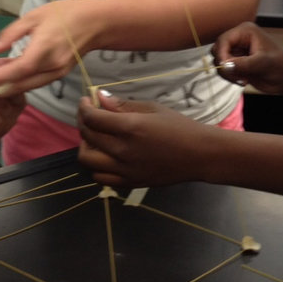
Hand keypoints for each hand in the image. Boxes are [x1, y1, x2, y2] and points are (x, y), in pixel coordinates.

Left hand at [0, 0, 87, 97]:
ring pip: (23, 88)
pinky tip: (0, 77)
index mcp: (44, 48)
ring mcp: (55, 74)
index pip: (16, 70)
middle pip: (17, 86)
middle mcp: (51, 67)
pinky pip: (32, 83)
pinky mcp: (57, 76)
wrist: (95, 23)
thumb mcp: (33, 16)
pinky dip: (14, 83)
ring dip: (1, 89)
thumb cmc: (63, 14)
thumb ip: (10, 35)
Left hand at [77, 92, 209, 187]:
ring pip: (88, 160)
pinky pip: (101, 177)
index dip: (84, 107)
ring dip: (86, 145)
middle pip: (87, 137)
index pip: (92, 118)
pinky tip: (105, 155)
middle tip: (89, 115)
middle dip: (82, 122)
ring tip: (96, 137)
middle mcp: (123, 151)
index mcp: (130, 128)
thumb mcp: (153, 109)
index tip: (86, 101)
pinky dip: (96, 166)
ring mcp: (125, 170)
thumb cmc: (179, 127)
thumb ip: (123, 105)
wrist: (199, 155)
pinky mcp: (129, 183)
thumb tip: (100, 98)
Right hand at [210, 22, 282, 94]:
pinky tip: (244, 81)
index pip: (223, 40)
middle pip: (218, 50)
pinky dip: (231, 77)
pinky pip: (224, 70)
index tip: (226, 69)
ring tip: (243, 79)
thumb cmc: (280, 66)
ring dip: (227, 73)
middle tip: (237, 75)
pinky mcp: (237, 63)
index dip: (222, 54)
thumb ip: (243, 64)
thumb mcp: (263, 64)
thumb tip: (224, 65)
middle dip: (224, 64)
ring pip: (219, 61)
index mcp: (245, 32)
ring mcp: (237, 51)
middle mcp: (239, 39)